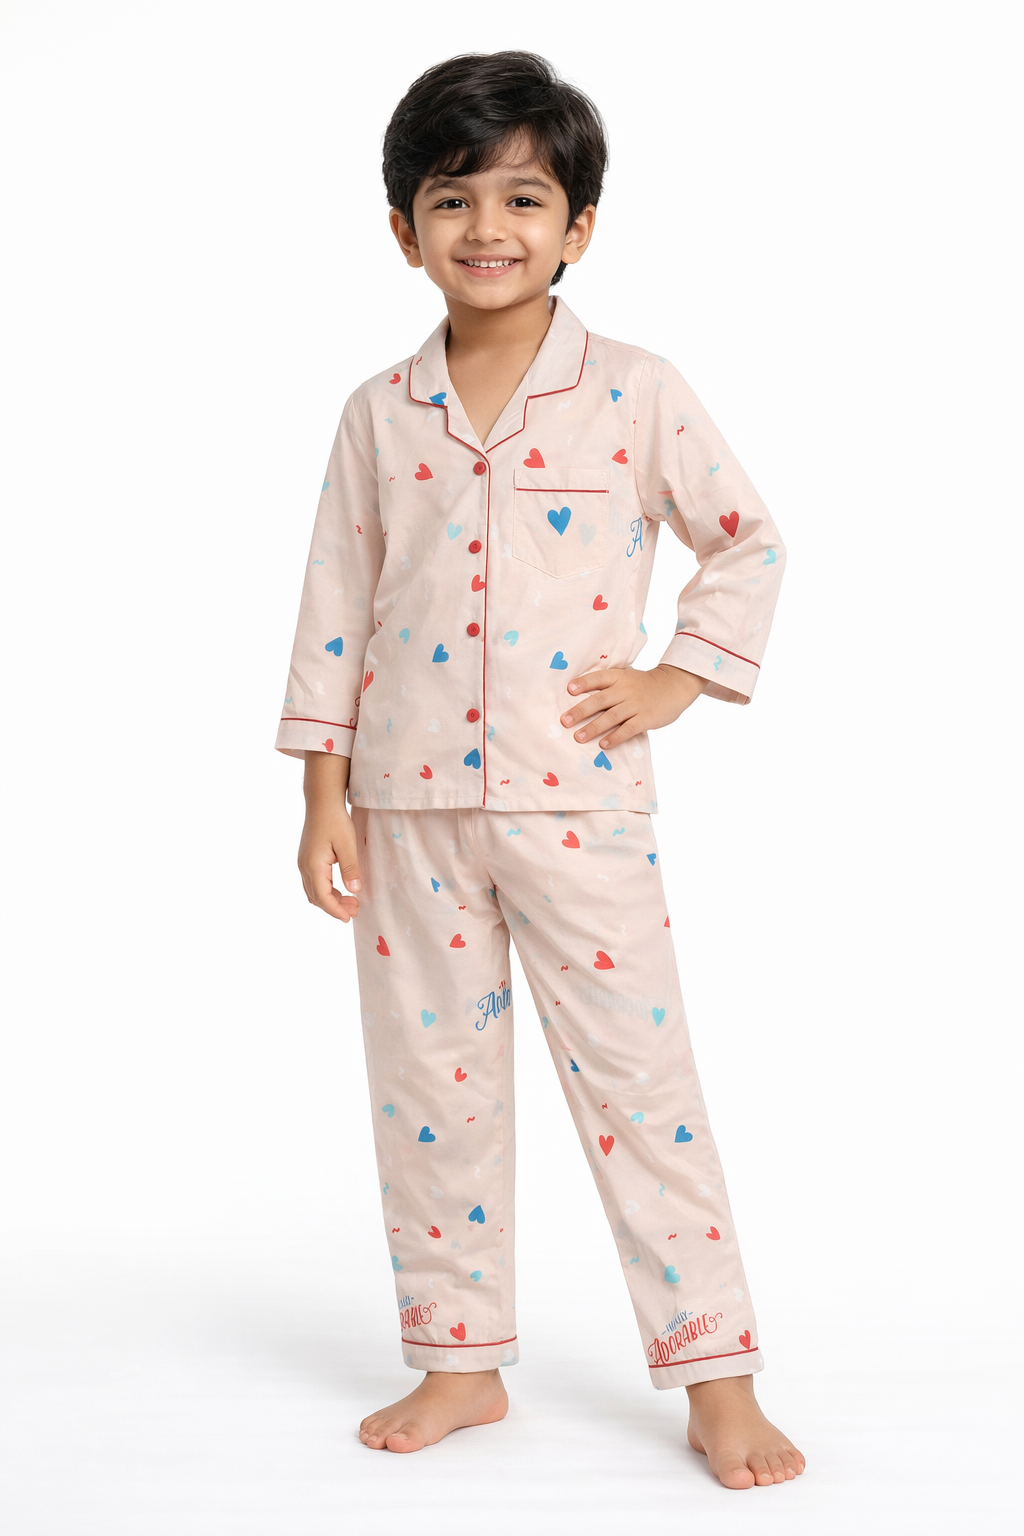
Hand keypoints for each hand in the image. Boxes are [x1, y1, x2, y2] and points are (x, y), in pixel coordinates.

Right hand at [298, 752, 362, 920]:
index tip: (350, 917)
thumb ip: (351, 868)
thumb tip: (355, 891)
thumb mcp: (347, 844)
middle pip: (316, 897)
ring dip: (330, 900)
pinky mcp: (307, 859)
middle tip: (356, 910)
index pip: (322, 897)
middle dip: (335, 907)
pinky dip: (326, 891)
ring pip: (314, 891)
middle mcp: (304, 867)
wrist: (322, 803)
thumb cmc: (335, 821)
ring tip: (352, 902)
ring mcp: (304, 863)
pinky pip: (314, 883)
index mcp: (313, 865)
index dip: (335, 910)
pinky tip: (341, 890)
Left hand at [560, 663, 706, 748]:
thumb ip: (608, 686)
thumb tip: (580, 698)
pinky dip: (615, 737)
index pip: (598, 678)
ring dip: (593, 727)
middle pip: (600, 700)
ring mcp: (636, 705)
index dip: (584, 683)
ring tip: (579, 737)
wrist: (675, 685)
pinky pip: (628, 729)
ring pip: (611, 716)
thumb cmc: (644, 684)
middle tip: (565, 721)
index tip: (569, 690)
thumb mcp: (627, 677)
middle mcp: (625, 690)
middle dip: (581, 711)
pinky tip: (603, 744)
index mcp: (619, 677)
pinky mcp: (646, 719)